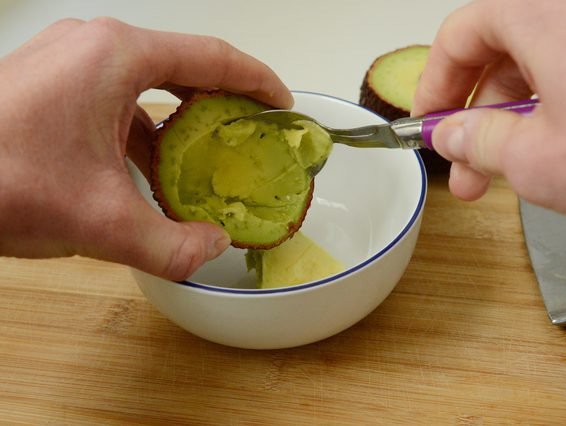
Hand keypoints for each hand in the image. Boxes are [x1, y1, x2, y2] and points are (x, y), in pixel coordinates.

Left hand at [0, 18, 292, 279]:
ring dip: (180, 120)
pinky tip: (150, 170)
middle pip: (182, 66)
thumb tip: (211, 249)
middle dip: (223, 101)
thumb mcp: (101, 223)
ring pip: (147, 84)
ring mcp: (68, 63)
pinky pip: (115, 100)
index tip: (282, 103)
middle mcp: (94, 48)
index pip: (212, 58)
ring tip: (204, 160)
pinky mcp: (51, 85)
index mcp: (117, 58)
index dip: (258, 81)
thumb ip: (172, 245)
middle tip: (251, 132)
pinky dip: (143, 130)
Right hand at [412, 0, 565, 224]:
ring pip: (546, 65)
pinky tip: (562, 152)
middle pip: (504, 51)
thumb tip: (453, 136)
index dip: (436, 85)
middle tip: (467, 165)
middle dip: (478, 117)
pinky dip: (562, 110)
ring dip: (518, 120)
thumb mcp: (534, 159)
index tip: (430, 123)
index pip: (459, 35)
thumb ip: (476, 142)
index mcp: (540, 11)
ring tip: (512, 172)